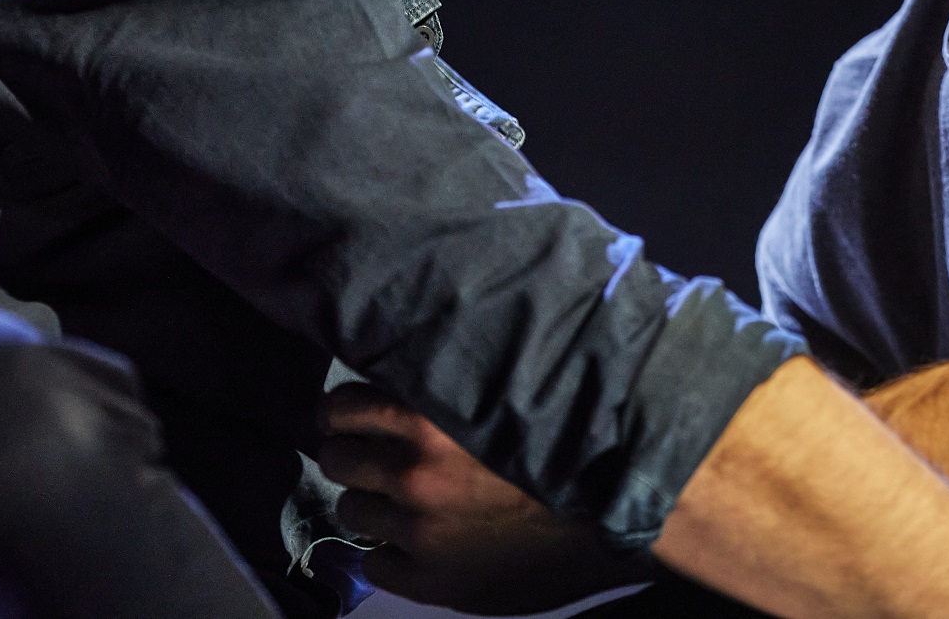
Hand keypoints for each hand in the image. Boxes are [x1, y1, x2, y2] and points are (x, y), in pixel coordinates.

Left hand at [317, 384, 651, 613]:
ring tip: (403, 504)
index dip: (345, 413)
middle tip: (377, 460)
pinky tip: (417, 544)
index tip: (354, 417)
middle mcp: (414, 472)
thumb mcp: (506, 398)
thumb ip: (451, 385)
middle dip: (352, 456)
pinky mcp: (429, 581)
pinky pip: (373, 564)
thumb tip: (404, 366)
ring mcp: (419, 530)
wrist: (611, 515)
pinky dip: (389, 553)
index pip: (343, 406)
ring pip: (350, 512)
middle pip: (336, 459)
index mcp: (429, 419)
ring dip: (372, 505)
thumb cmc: (565, 445)